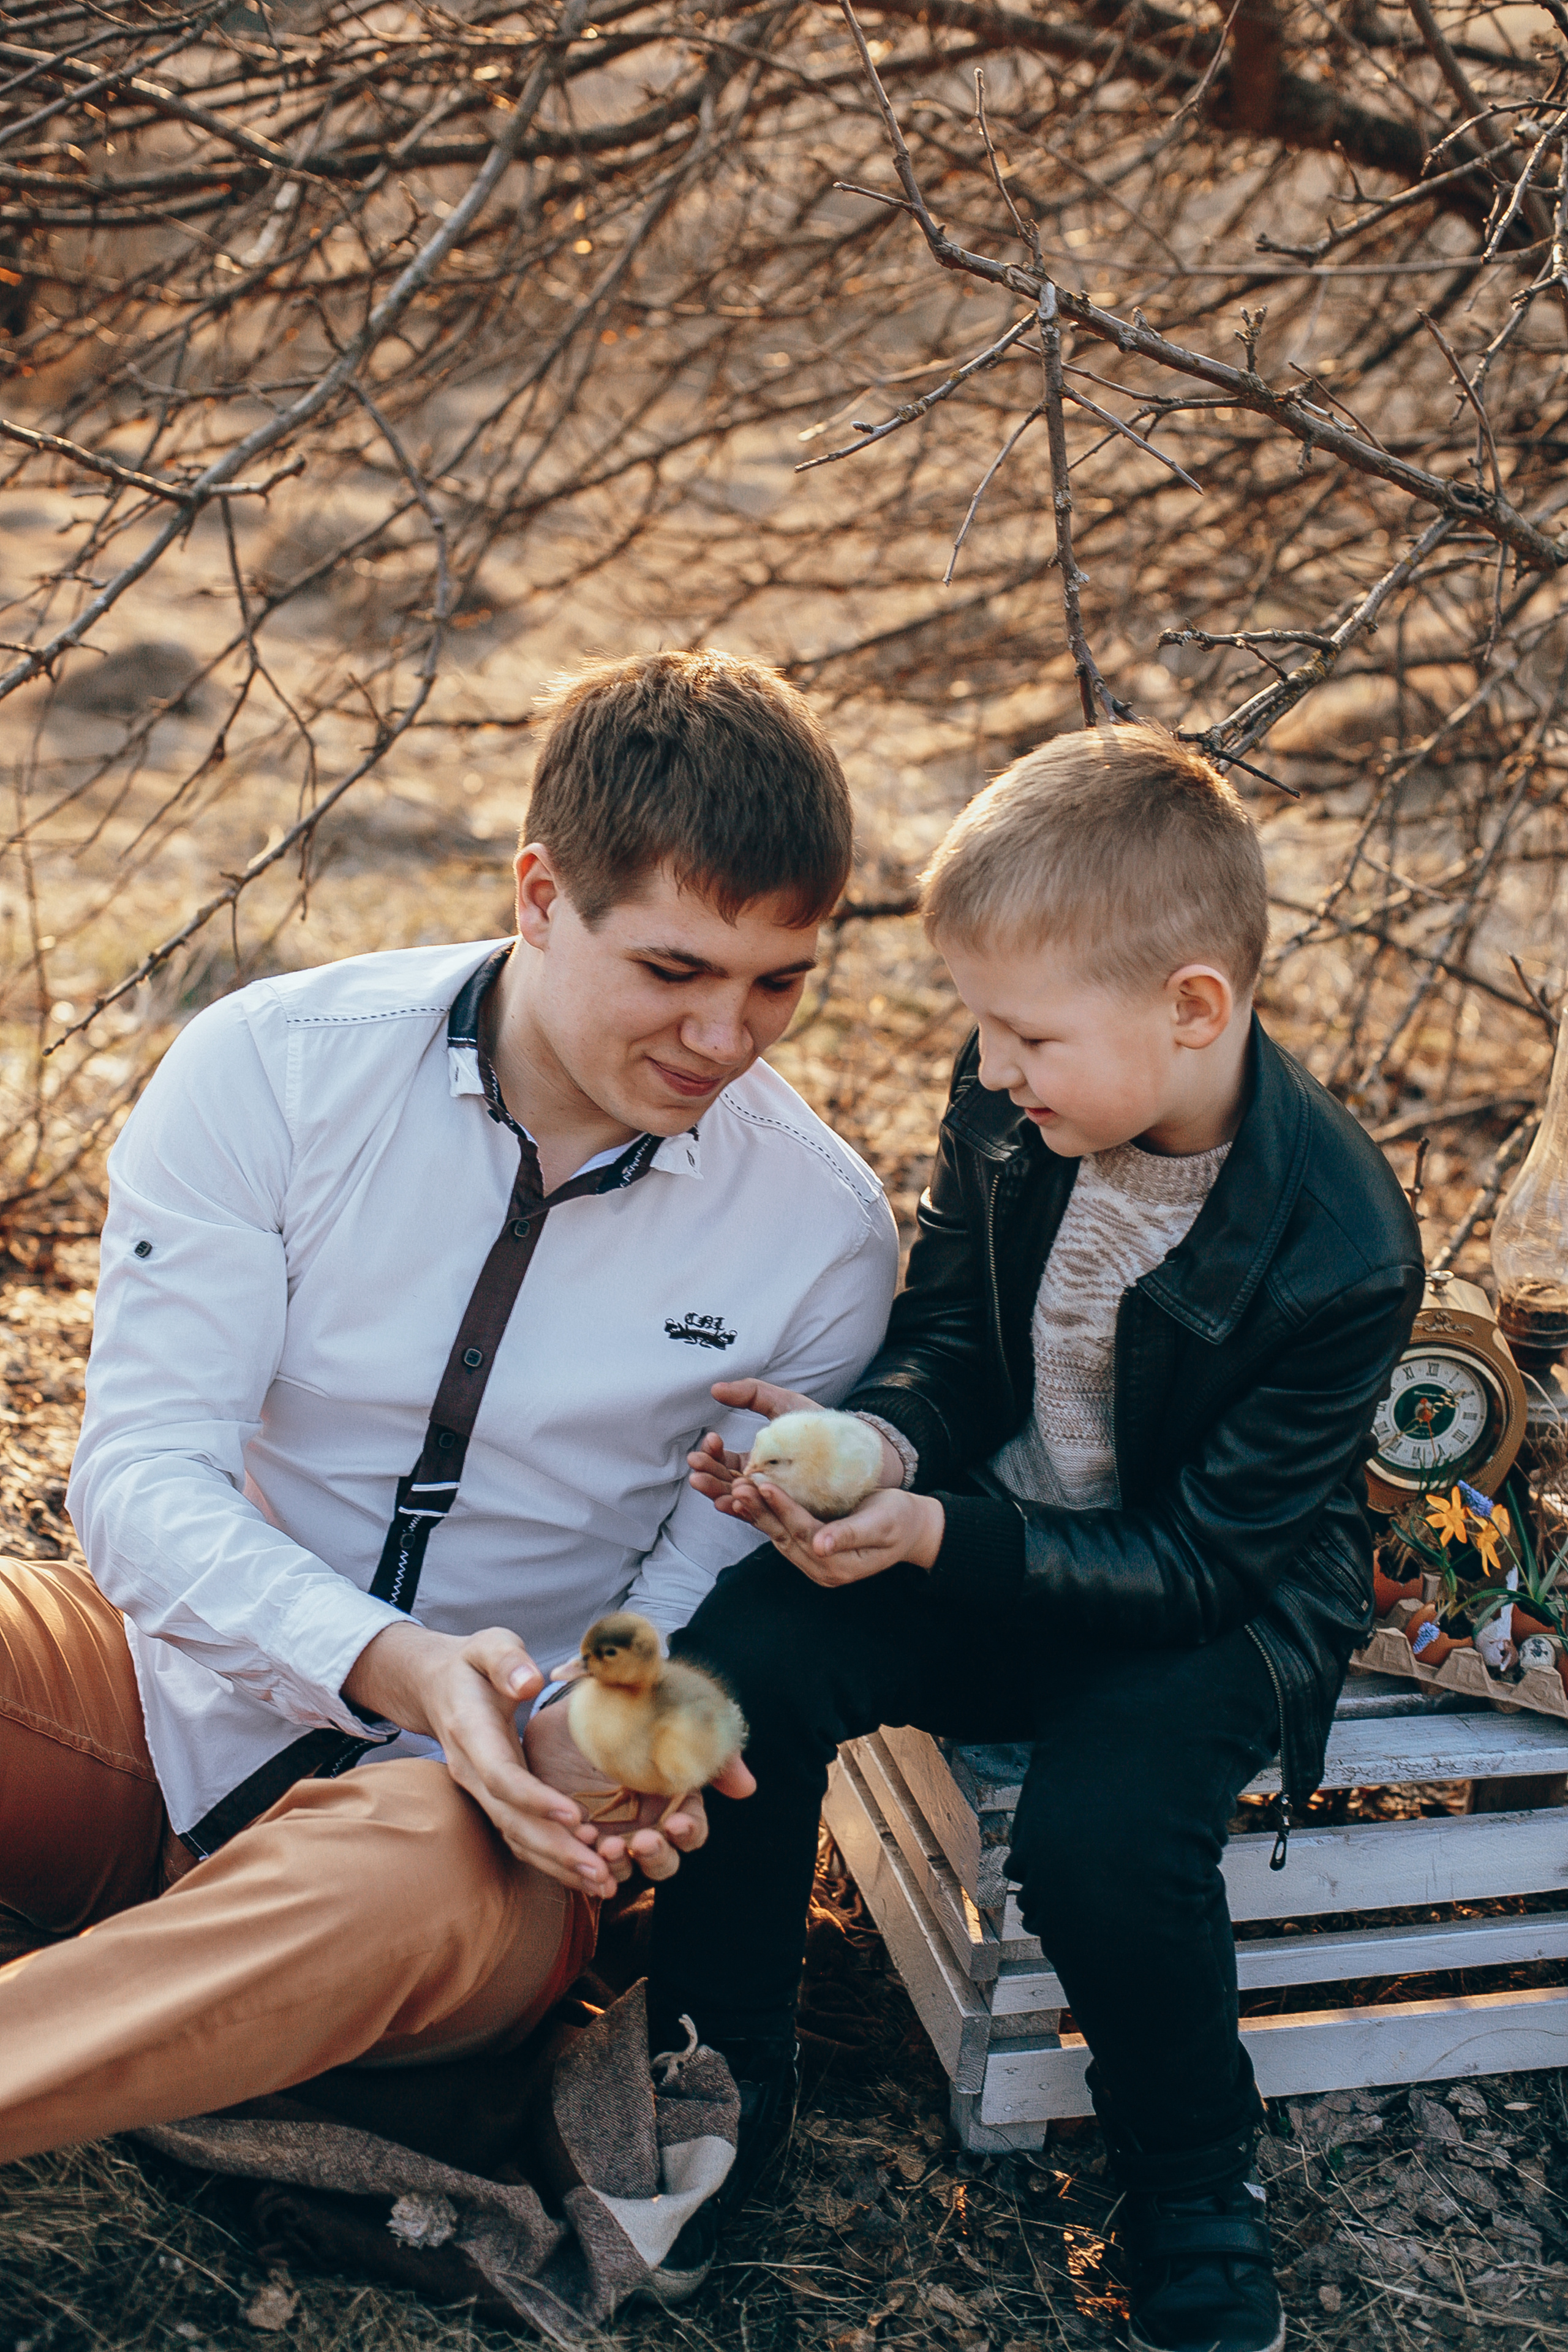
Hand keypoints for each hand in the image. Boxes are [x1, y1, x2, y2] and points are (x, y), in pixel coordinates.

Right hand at [343, 1620, 620, 1899]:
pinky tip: (586, 1874)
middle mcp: (471, 1772)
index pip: (501, 1776)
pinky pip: (520, 1837)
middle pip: (510, 1820)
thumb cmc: (472, 1664)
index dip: (534, 1799)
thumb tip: (528, 1681)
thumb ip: (506, 1660)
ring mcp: (480, 1792)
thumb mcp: (488, 1645)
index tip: (574, 1815)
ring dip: (557, 1864)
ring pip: (516, 1837)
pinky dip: (551, 1859)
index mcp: (471, 1733)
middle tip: (599, 1867)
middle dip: (554, 1848)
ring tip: (603, 1881)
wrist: (439, 1686)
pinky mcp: (494, 1801)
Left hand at [524, 1693, 754, 1884]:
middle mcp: (648, 1820)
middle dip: (657, 1856)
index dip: (688, 1832)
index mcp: (675, 1799)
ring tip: (607, 1848)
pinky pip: (586, 1858)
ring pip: (626, 1868)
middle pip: (664, 1860)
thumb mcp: (677, 1720)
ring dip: (621, 1865)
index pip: (692, 1831)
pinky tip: (580, 1841)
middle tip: (643, 1842)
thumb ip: (712, 1750)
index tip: (676, 1823)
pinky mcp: (580, 1829)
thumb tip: (746, 1788)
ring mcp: (613, 1829)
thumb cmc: (639, 1709)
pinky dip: (587, 1860)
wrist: (586, 1698)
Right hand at [687, 1377, 905, 1511]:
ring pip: (740, 1502)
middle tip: (696, 1467)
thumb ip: (752, 1394)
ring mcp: (773, 1501)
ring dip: (721, 1495)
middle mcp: (759, 1484)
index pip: (724, 1461)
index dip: (712, 1452)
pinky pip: (764, 1516)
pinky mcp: (789, 1514)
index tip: (709, 1439)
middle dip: (708, 1476)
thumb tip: (714, 1388)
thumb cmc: (817, 1426)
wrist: (856, 1448)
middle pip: (725, 1483)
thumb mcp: (783, 1403)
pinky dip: (746, 1511)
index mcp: (754, 1461)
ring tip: (710, 1488)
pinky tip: (733, 1504)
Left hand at [727, 1475, 944, 1586]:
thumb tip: (820, 1547)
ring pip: (779, 1535)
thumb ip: (850, 1535)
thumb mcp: (882, 1524)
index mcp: (839, 1566)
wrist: (909, 1529)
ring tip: (738, 1488)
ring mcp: (813, 1563)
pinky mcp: (809, 1550)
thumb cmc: (900, 1520)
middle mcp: (821, 1569)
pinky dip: (766, 1515)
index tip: (763, 1484)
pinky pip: (783, 1532)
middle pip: (784, 1536)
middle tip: (739, 1485)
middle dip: (760, 1510)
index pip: (803, 1533)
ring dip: (758, 1513)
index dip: (783, 1508)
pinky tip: (750, 1499)